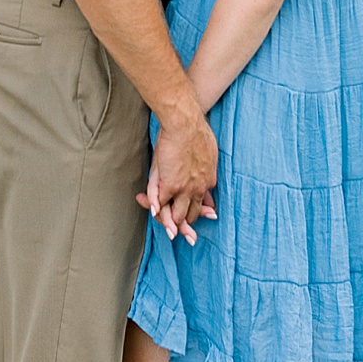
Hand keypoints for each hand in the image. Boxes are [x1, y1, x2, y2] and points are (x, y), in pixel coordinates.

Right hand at [145, 107, 217, 243]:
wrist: (186, 124)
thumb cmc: (196, 132)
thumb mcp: (210, 153)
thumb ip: (207, 167)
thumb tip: (210, 174)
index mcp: (208, 181)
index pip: (203, 202)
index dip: (200, 211)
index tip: (205, 216)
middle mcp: (197, 189)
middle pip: (191, 214)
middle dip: (187, 226)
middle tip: (188, 237)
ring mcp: (183, 189)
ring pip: (176, 215)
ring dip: (171, 224)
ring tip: (170, 234)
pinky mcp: (169, 186)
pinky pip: (160, 204)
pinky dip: (155, 209)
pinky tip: (152, 212)